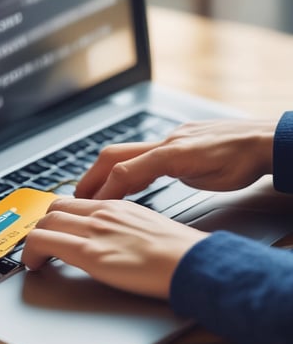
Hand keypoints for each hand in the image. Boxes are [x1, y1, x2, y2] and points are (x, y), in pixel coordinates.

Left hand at [21, 198, 208, 298]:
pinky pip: (45, 243)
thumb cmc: (177, 249)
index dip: (56, 215)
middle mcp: (101, 213)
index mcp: (116, 206)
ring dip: (33, 239)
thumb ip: (122, 225)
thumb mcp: (145, 225)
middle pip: (54, 208)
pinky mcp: (91, 253)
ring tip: (35, 256)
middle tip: (42, 242)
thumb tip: (110, 235)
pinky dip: (31, 252)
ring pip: (44, 222)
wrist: (190, 261)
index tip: (53, 228)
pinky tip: (35, 264)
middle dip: (42, 225)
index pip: (73, 201)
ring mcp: (94, 231)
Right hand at [75, 119, 275, 198]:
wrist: (265, 138)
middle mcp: (166, 141)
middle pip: (115, 154)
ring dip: (107, 171)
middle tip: (78, 196)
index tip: (92, 206)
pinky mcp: (176, 138)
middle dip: (92, 175)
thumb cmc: (245, 160)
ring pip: (126, 151)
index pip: (125, 170)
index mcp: (172, 153)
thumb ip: (176, 179)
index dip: (105, 189)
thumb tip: (152, 183)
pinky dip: (128, 167)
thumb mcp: (210, 181)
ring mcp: (170, 137)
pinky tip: (128, 179)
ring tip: (97, 191)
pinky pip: (142, 152)